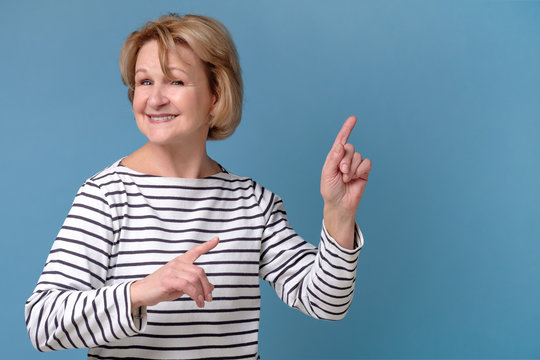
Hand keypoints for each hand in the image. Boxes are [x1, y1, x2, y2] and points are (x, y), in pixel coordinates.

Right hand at [130, 237, 218, 308]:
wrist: (142, 292)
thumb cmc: (161, 287)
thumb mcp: (181, 285)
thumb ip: (195, 283)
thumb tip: (211, 287)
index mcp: (180, 261)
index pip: (195, 251)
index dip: (207, 245)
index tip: (216, 239)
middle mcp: (177, 263)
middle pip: (199, 272)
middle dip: (206, 286)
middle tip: (209, 297)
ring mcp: (172, 271)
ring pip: (194, 279)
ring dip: (201, 293)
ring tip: (202, 302)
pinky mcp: (168, 280)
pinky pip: (187, 286)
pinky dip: (195, 295)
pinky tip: (197, 301)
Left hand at [321, 116, 370, 247]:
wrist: (340, 204)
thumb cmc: (330, 190)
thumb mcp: (327, 173)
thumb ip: (333, 158)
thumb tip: (341, 145)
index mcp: (334, 157)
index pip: (341, 140)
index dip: (347, 128)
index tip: (353, 118)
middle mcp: (345, 158)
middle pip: (350, 148)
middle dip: (345, 160)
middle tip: (341, 172)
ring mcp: (355, 165)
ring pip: (358, 156)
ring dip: (352, 168)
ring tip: (346, 179)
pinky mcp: (364, 171)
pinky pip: (366, 163)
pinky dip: (361, 170)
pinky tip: (356, 178)